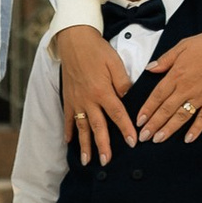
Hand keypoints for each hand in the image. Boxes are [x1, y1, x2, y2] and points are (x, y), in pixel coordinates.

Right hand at [54, 24, 135, 163]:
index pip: (117, 114)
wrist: (74, 40)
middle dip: (103, 145)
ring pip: (82, 127)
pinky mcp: (68, 98)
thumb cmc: (97, 50)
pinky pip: (68, 118)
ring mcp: (77, 100)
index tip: (133, 143)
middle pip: (97, 126)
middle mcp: (88, 99)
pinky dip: (69, 131)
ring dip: (84, 145)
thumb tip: (129, 99)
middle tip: (107, 161)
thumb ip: (123, 82)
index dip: (126, 129)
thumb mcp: (115, 62)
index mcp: (102, 90)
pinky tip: (70, 142)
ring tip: (87, 161)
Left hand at [136, 28, 201, 143]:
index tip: (139, 120)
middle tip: (144, 136)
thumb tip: (149, 69)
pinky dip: (196, 130)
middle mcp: (186, 88)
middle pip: (166, 109)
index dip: (147, 109)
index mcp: (177, 74)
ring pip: (181, 117)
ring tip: (158, 139)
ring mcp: (201, 97)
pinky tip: (187, 140)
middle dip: (153, 124)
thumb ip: (165, 59)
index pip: (157, 95)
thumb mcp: (182, 46)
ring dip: (169, 129)